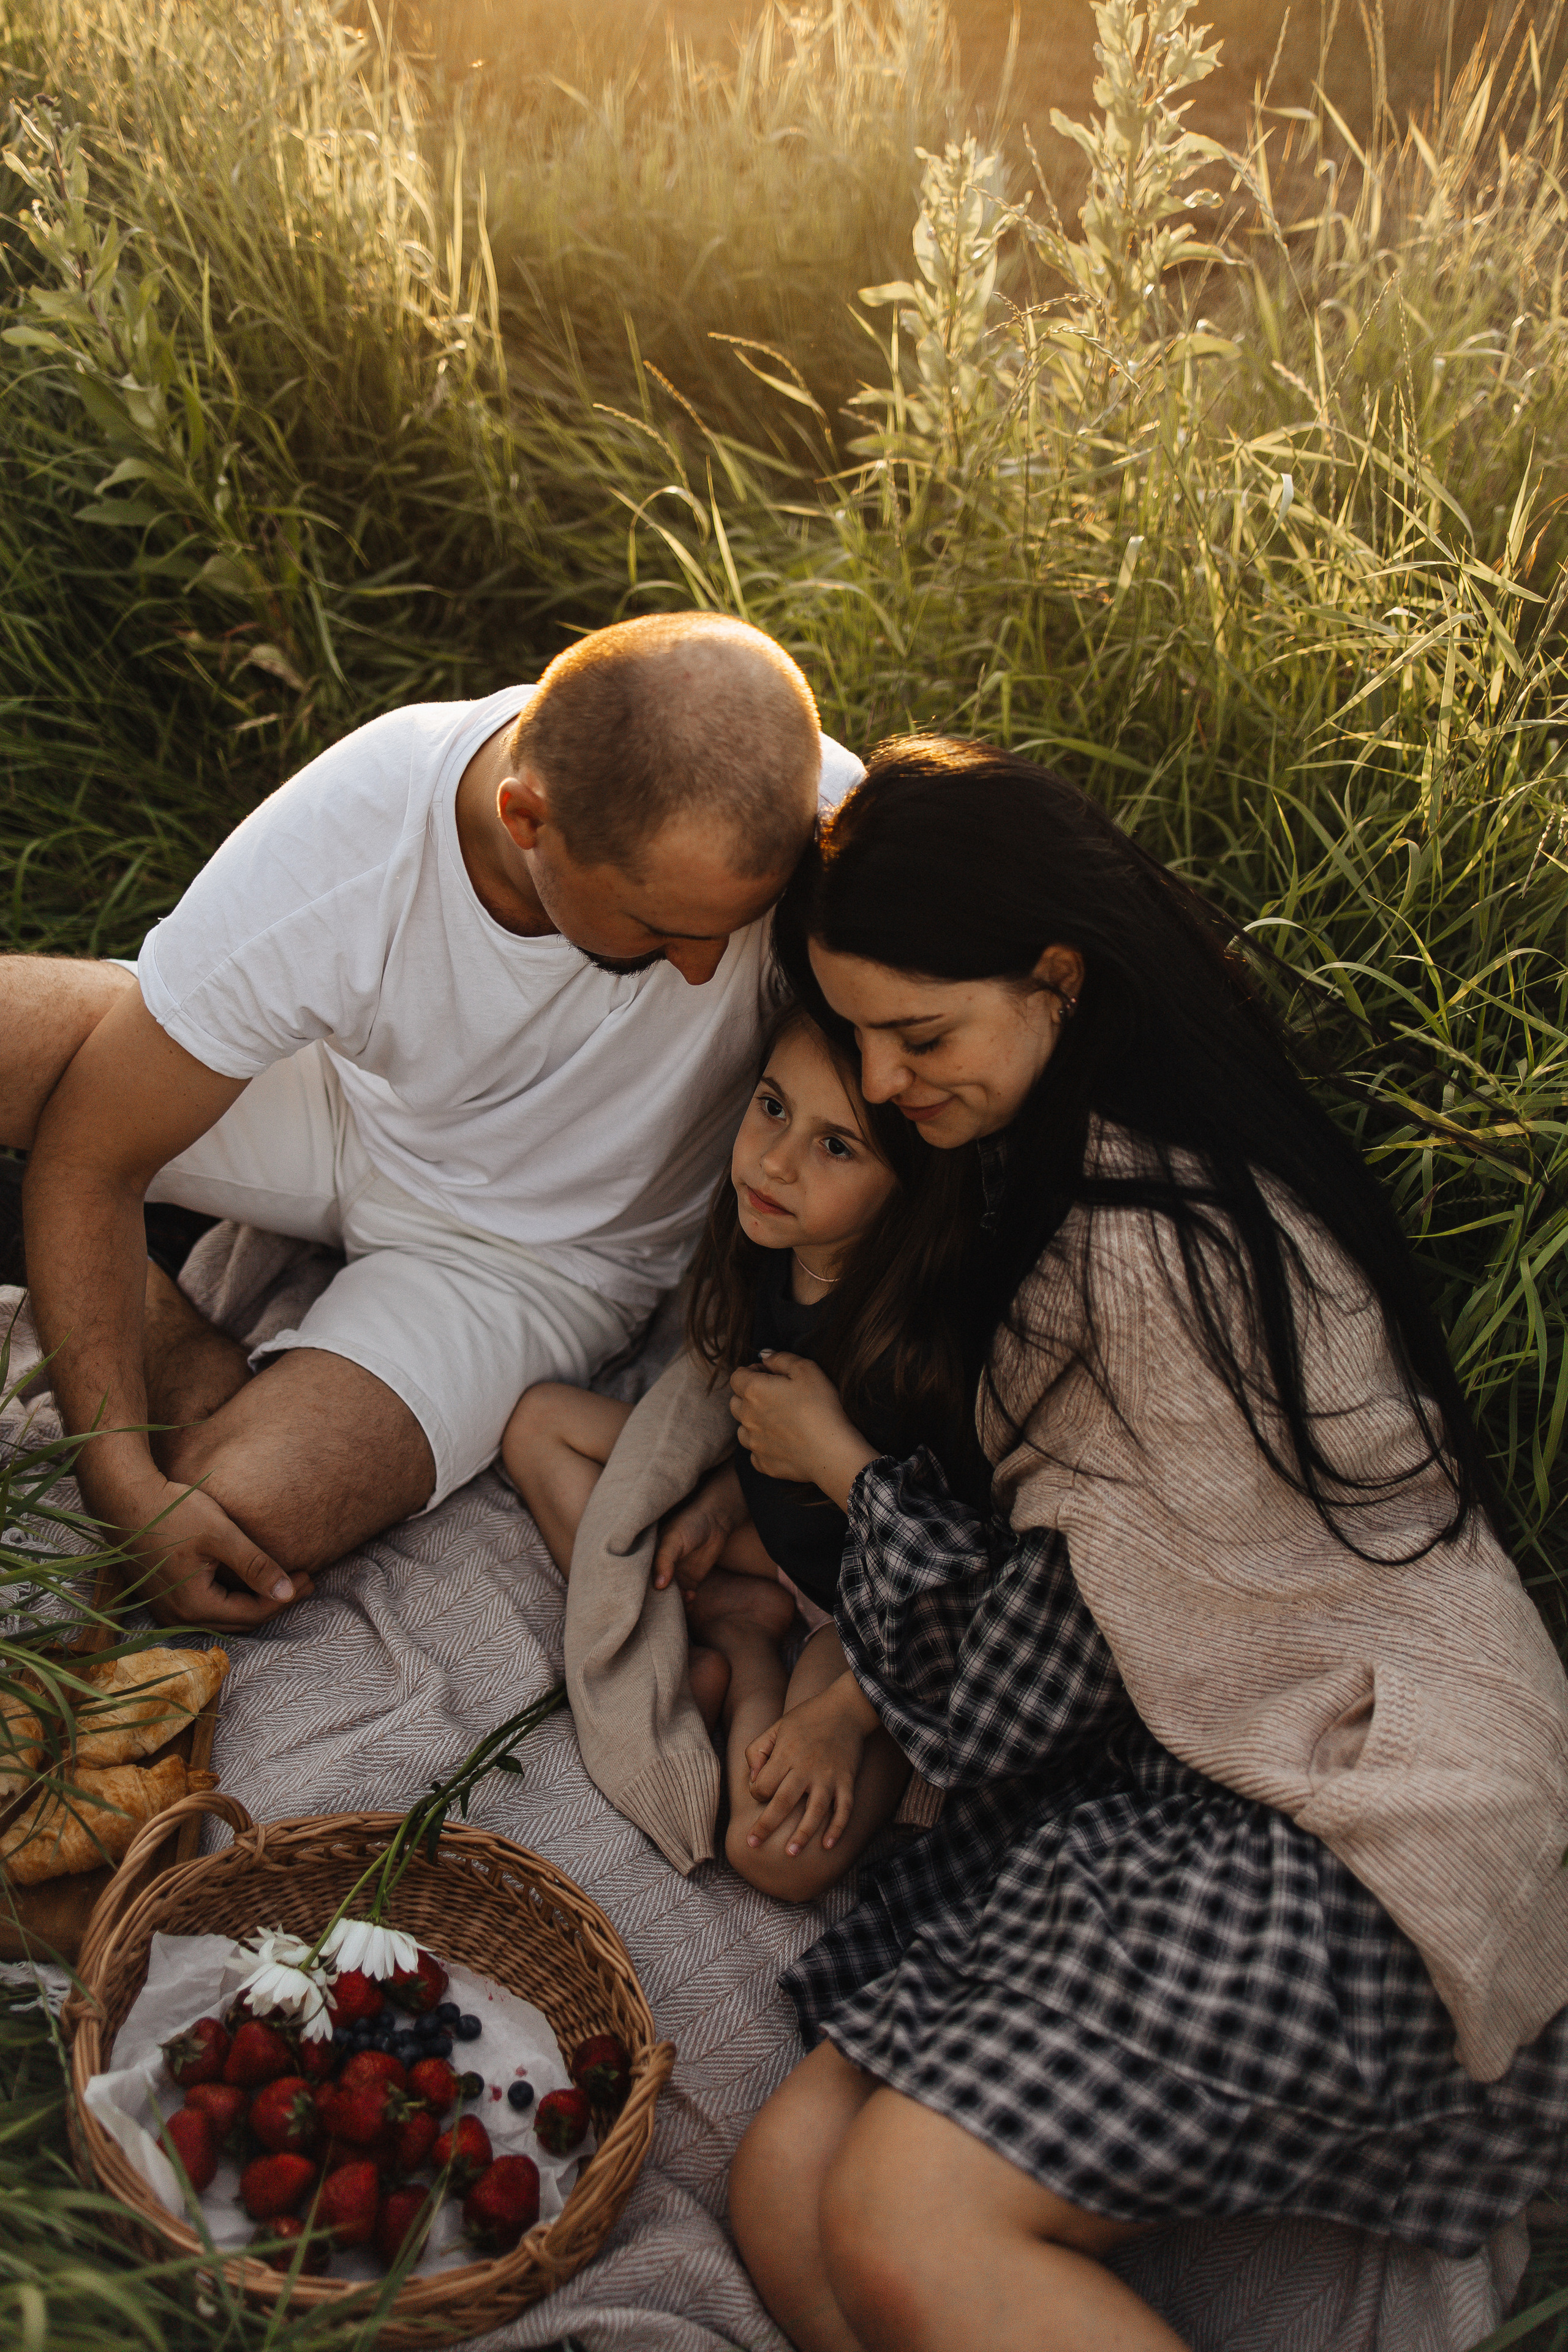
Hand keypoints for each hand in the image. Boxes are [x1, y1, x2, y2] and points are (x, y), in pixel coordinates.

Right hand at [106, 1468, 308, 1629]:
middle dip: (273, 1602)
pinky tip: (248, 1580)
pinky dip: (231, 1598)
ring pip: (222, 1617)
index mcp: (193, 1606)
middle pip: (238, 1621)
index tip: (308, 1577)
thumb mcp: (221, 1535)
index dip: (284, 1598)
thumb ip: (255, 1565)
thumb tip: (289, 1593)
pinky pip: (206, 1608)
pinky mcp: (162, 1598)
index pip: (251, 1614)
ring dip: (253, 1602)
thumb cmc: (172, 1512)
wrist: (125, 1499)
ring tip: (282, 1581)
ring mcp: (166, 1610)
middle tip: (303, 1581)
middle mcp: (177, 1617)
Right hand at [652, 1461, 747, 1592]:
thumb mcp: (673, 1539)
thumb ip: (664, 1560)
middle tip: (666, 1603)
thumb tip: (659, 1585)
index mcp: (650, 1556)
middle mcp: (660, 1568)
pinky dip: (687, 1602)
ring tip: (683, 1599)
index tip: (647, 1597)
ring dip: (675, 1603)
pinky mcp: (691, 1581)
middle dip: (659, 1600)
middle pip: (655, 1591)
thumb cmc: (690, 1524)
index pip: (641, 1577)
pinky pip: (685, 1597)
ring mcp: (676, 1575)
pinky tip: (691, 1597)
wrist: (716, 1521)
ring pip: (670, 1597)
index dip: (642, 1588)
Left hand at [729, 1354, 877, 1505]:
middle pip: (736, 1402)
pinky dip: (764, 1445)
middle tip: (776, 1397)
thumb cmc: (821, 1408)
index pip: (737, 1376)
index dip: (752, 1372)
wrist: (831, 1452)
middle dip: (750, 1396)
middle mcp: (747, 1418)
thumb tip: (765, 1356)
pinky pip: (755, 1451)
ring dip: (754, 1421)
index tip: (770, 1375)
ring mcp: (753, 1443)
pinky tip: (783, 1442)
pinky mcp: (762, 1463)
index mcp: (753, 1391)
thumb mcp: (807, 1370)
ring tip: (780, 1421)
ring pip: (743, 1427)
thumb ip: (781, 1358)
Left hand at [744, 1673, 874, 1855]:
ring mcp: (829, 1776)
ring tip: (790, 1853)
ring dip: (802, 1834)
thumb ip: (758, 1751)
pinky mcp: (847, 1781)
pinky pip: (844, 1808)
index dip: (756, 1793)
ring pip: (815, 1811)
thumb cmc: (806, 1718)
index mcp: (786, 1754)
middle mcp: (806, 1767)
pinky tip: (828, 1845)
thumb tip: (753, 1781)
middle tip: (752, 1845)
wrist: (846, 1707)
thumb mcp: (776, 1727)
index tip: (760, 1793)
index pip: (763, 1785)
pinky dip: (838, 1828)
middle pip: (783, 1802)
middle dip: (766, 1826)